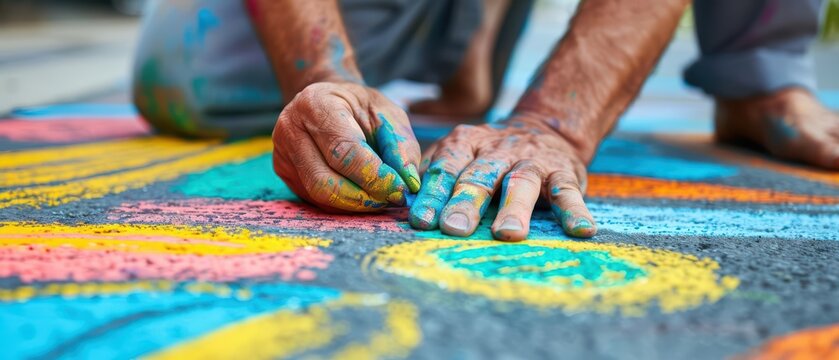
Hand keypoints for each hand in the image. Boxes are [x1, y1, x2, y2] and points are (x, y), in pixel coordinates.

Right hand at [273, 82, 421, 211]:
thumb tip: (409, 184)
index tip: (400, 190)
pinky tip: (362, 196)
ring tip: (380, 199)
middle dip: (364, 198)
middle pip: (326, 181)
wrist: (328, 101)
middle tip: (391, 200)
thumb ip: (401, 146)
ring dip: (355, 205)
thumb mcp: (388, 114)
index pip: (344, 151)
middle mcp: (291, 129)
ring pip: (319, 196)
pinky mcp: (284, 173)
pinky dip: (343, 205)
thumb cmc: (361, 107)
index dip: (374, 176)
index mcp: (316, 105)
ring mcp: (283, 154)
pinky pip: (315, 200)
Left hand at [408, 117, 596, 239]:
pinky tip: (581, 231)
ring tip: (509, 234)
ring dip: (515, 208)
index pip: (444, 170)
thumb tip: (398, 203)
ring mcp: (531, 160)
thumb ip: (435, 174)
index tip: (420, 221)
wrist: (545, 127)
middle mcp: (496, 151)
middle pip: (479, 176)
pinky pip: (569, 192)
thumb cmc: (488, 155)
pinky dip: (575, 211)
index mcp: (464, 145)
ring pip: (522, 183)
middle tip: (453, 229)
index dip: (431, 195)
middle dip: (465, 203)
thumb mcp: (460, 153)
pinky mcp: (564, 172)